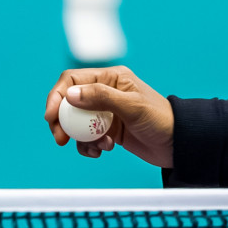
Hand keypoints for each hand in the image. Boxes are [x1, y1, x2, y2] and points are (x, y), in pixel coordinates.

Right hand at [43, 65, 175, 168]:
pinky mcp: (108, 130)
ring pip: (76, 123)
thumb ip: (101, 97)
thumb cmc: (161, 119)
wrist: (177, 144)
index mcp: (112, 78)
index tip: (51, 117)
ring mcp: (106, 112)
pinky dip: (90, 145)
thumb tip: (69, 94)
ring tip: (100, 145)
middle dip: (63, 122)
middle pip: (69, 103)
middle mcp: (106, 93)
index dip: (57, 96)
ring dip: (81, 137)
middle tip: (61, 139)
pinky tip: (104, 150)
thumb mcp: (132, 107)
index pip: (73, 80)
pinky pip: (87, 137)